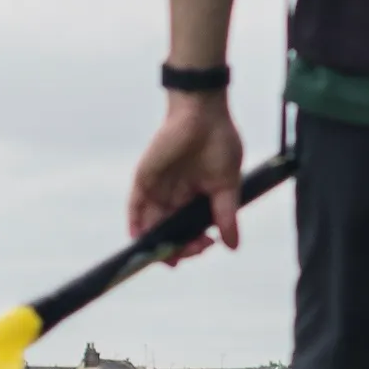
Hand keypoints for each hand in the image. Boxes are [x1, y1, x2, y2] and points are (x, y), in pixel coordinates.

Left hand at [129, 94, 244, 261]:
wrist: (202, 113)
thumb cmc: (220, 142)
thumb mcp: (227, 185)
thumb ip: (226, 215)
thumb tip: (233, 246)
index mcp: (196, 198)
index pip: (192, 229)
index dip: (196, 243)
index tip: (208, 244)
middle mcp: (175, 197)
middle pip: (171, 232)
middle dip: (179, 248)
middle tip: (191, 250)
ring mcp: (157, 190)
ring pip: (151, 225)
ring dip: (158, 244)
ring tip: (168, 255)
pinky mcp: (143, 180)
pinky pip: (135, 207)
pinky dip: (135, 225)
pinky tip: (140, 241)